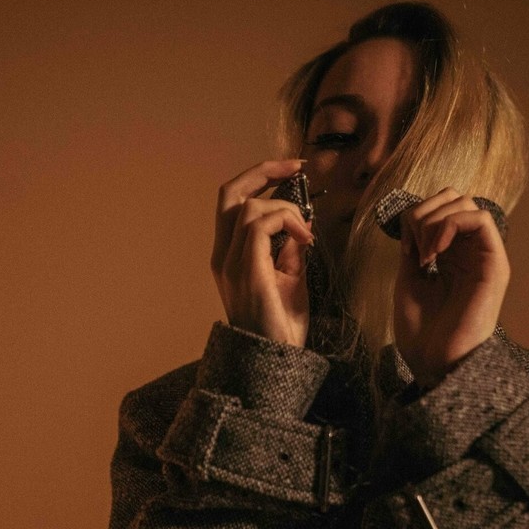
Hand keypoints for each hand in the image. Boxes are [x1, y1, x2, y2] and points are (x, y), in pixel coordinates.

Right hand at [211, 159, 315, 346]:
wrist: (275, 360)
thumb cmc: (281, 325)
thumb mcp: (290, 278)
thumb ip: (289, 248)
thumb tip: (300, 223)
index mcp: (229, 254)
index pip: (233, 201)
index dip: (259, 178)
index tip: (291, 172)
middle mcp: (223, 254)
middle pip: (229, 192)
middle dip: (263, 170)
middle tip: (295, 168)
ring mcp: (231, 263)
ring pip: (249, 206)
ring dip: (285, 207)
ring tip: (305, 230)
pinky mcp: (246, 271)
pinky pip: (259, 226)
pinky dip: (284, 221)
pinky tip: (303, 238)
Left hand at [393, 187, 509, 387]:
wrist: (433, 364)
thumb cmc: (422, 332)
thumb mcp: (408, 280)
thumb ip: (413, 247)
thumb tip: (412, 219)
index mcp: (452, 255)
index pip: (440, 207)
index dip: (415, 216)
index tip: (404, 249)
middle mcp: (471, 252)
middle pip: (454, 197)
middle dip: (423, 212)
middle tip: (413, 250)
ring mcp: (484, 256)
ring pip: (466, 203)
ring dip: (434, 221)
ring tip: (424, 256)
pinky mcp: (495, 265)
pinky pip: (481, 220)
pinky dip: (450, 225)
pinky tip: (434, 253)